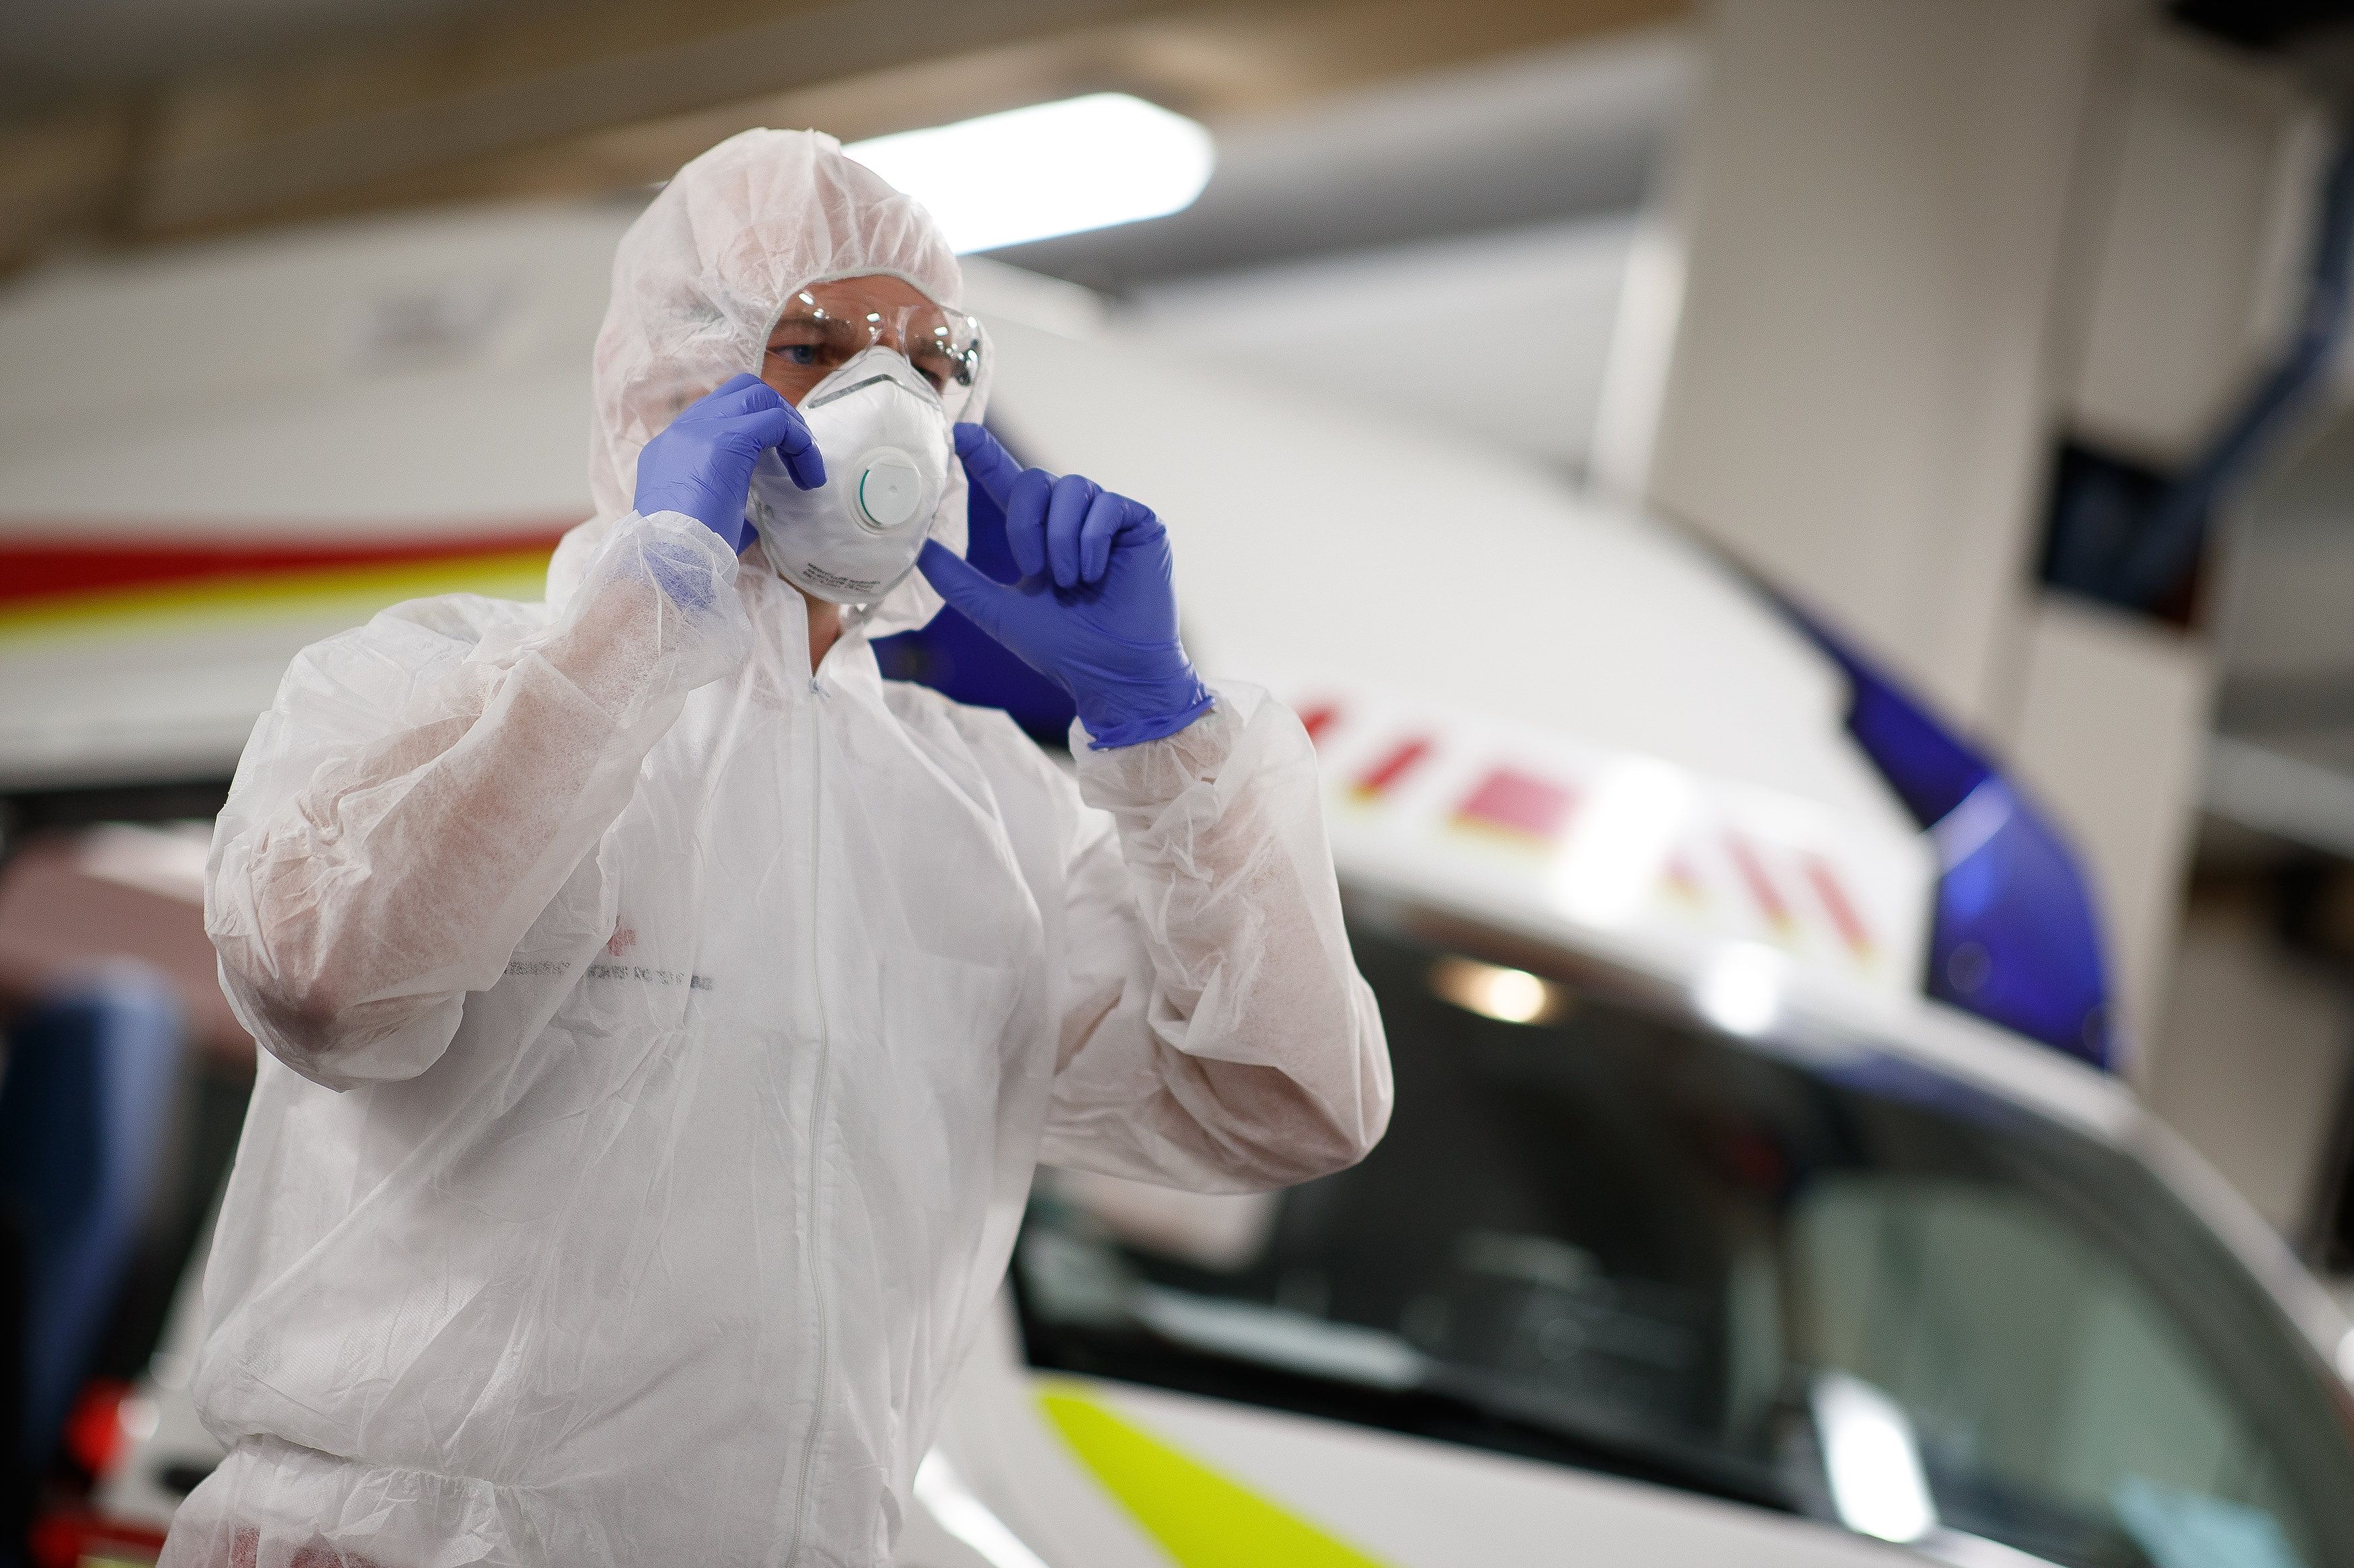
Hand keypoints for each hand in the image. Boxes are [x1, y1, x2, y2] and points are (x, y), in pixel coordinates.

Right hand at [632, 373, 824, 550]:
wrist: (667, 560)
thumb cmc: (685, 554)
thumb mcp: (698, 519)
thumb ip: (721, 505)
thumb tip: (751, 521)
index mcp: (671, 448)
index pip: (717, 414)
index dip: (754, 428)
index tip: (779, 461)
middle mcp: (683, 430)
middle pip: (739, 391)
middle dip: (776, 414)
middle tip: (798, 453)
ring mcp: (701, 429)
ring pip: (758, 397)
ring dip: (791, 427)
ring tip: (808, 466)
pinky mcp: (727, 439)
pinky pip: (775, 422)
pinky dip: (799, 443)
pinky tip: (809, 475)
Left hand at [920, 424, 1211, 748]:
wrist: (1114, 674)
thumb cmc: (1063, 649)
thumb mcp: (996, 610)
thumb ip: (956, 579)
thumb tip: (914, 548)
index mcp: (1041, 534)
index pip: (1008, 483)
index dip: (985, 456)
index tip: (959, 433)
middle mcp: (1073, 519)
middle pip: (1035, 481)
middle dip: (1025, 523)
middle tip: (1034, 570)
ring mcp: (1108, 519)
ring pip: (1071, 488)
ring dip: (1060, 538)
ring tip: (1068, 581)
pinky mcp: (1141, 523)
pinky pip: (1107, 506)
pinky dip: (1091, 542)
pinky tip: (1096, 575)